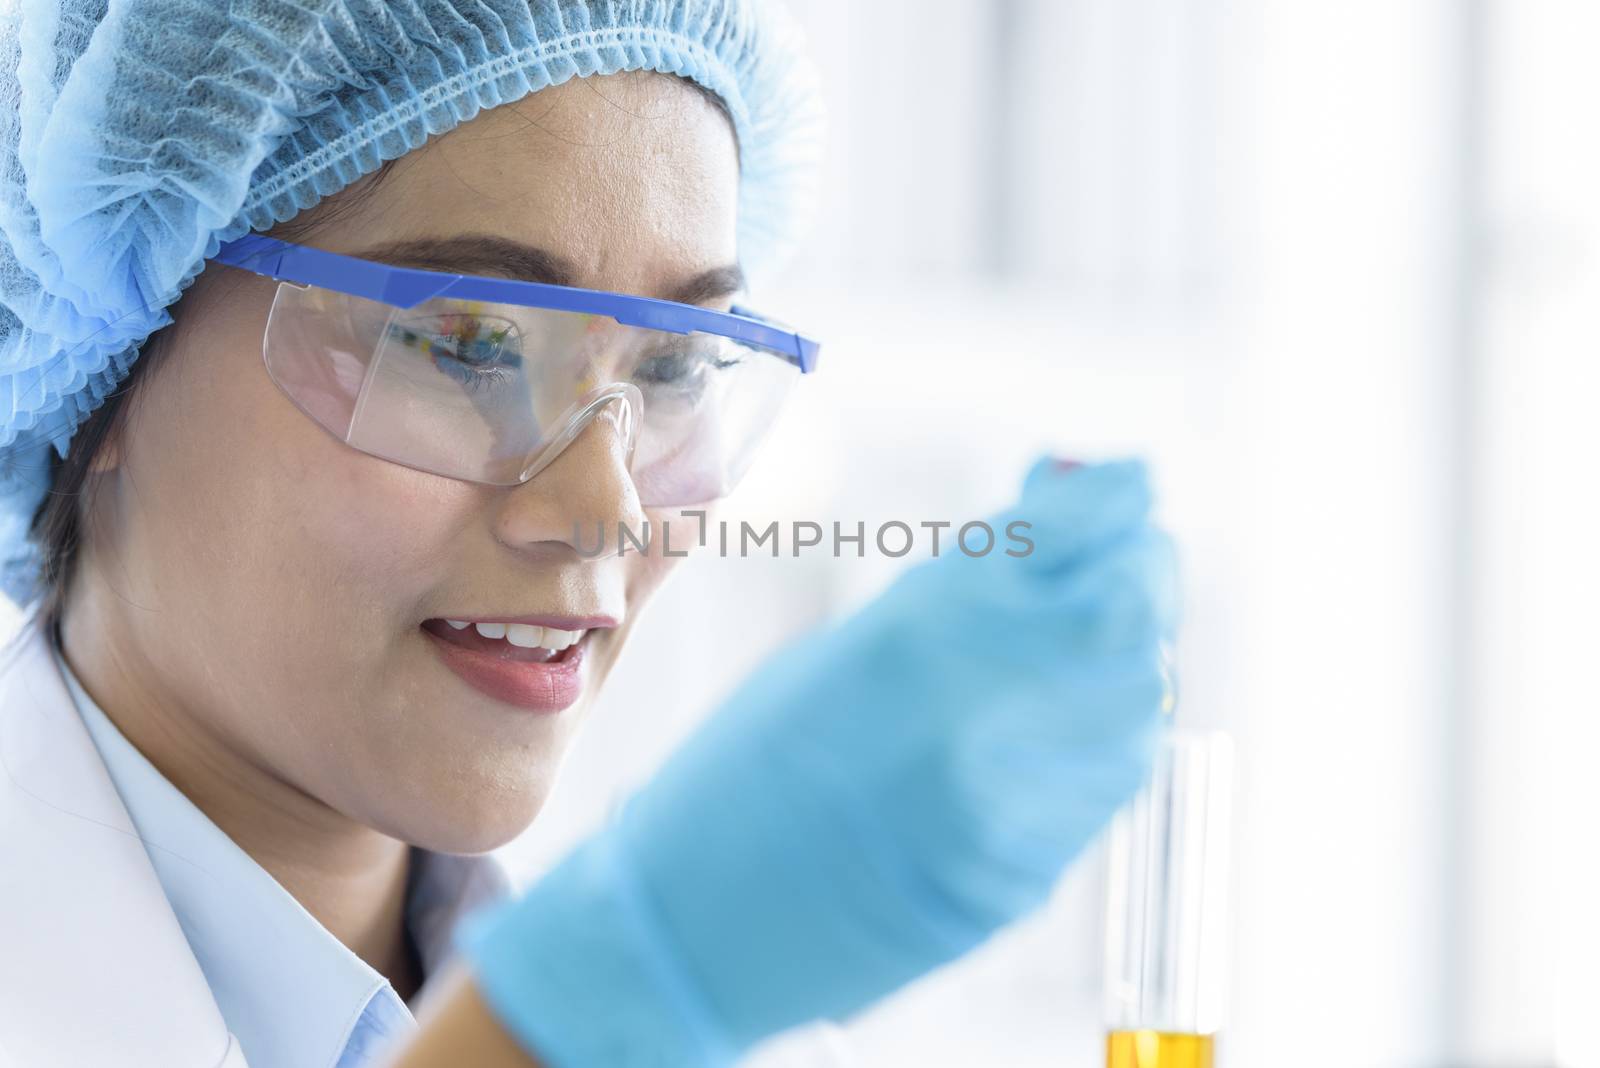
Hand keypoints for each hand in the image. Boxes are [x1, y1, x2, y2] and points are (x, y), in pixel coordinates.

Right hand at [459, 458, 1177, 1065]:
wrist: (699, 925)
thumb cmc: (744, 774)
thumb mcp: (842, 653)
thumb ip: (955, 596)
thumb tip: (1049, 524)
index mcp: (911, 641)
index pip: (1070, 541)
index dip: (1114, 499)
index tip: (1126, 482)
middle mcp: (976, 719)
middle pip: (1129, 617)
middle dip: (1144, 571)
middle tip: (1132, 555)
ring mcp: (1010, 809)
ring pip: (1138, 705)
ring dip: (1132, 657)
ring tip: (1099, 638)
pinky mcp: (1026, 878)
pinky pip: (1107, 787)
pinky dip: (1109, 737)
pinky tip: (1073, 720)